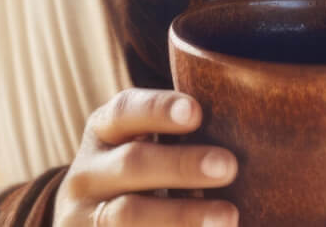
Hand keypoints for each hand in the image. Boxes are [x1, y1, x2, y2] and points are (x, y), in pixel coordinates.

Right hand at [53, 89, 237, 226]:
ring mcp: (88, 215)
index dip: (159, 110)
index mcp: (103, 132)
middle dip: (182, 165)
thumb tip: (238, 130)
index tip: (197, 112)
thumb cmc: (141, 174)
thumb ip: (178, 137)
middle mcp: (88, 173)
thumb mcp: (143, 146)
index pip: (125, 111)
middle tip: (229, 166)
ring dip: (182, 216)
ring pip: (129, 215)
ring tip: (229, 217)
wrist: (95, 221)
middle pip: (132, 164)